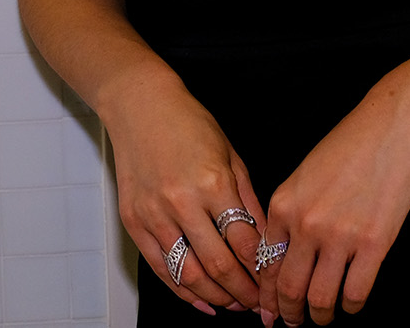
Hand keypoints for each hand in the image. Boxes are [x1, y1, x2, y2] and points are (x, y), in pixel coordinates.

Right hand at [100, 64, 267, 316]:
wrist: (138, 105)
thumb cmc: (188, 125)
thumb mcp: (232, 157)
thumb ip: (250, 203)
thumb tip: (268, 245)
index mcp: (213, 183)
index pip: (246, 244)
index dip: (265, 272)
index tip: (276, 283)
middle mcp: (181, 202)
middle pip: (219, 266)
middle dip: (245, 293)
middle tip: (260, 304)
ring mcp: (153, 214)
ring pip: (188, 275)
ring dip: (216, 297)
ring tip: (234, 304)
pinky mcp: (133, 221)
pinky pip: (159, 268)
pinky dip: (182, 291)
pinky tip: (202, 301)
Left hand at [256, 89, 409, 325]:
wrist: (392, 128)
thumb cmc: (348, 147)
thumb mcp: (304, 175)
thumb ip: (290, 212)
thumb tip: (282, 252)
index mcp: (283, 204)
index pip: (265, 263)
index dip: (264, 293)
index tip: (266, 309)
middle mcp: (306, 223)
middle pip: (288, 287)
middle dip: (287, 313)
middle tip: (291, 323)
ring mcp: (340, 236)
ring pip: (321, 297)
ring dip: (318, 315)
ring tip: (321, 318)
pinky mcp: (375, 244)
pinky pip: (356, 292)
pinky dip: (351, 307)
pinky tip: (350, 306)